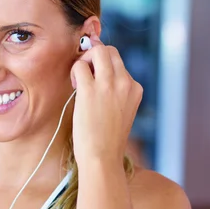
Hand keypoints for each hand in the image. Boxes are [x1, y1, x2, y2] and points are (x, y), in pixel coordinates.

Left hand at [70, 33, 142, 167]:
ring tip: (80, 79)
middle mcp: (125, 83)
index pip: (120, 65)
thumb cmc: (107, 140)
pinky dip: (74, 71)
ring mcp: (108, 85)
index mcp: (135, 89)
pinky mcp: (89, 90)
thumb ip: (116, 94)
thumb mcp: (121, 113)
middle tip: (86, 75)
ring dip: (85, 59)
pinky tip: (75, 87)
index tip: (96, 83)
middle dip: (95, 57)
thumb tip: (97, 77)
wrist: (103, 158)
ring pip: (98, 50)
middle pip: (110, 51)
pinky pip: (79, 65)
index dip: (104, 69)